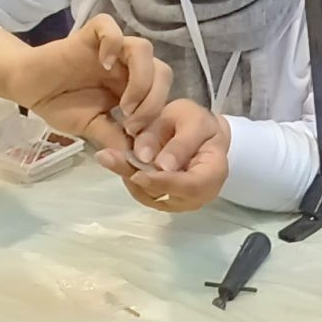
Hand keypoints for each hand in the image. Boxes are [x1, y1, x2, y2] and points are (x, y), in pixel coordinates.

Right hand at [11, 16, 170, 159]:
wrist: (27, 88)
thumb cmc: (60, 105)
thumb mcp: (92, 127)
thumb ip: (115, 138)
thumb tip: (138, 158)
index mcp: (133, 86)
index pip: (162, 94)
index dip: (156, 118)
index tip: (139, 143)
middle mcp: (127, 65)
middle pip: (162, 71)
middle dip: (154, 101)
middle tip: (132, 123)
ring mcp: (110, 48)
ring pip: (143, 49)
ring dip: (141, 80)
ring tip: (123, 104)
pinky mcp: (89, 35)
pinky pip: (109, 27)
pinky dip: (112, 43)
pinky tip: (103, 64)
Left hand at [109, 98, 229, 213]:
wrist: (198, 134)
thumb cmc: (197, 123)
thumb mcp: (192, 119)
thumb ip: (178, 141)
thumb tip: (157, 164)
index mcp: (214, 171)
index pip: (191, 186)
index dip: (164, 182)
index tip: (137, 173)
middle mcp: (199, 195)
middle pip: (166, 195)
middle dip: (135, 178)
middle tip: (107, 158)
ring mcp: (180, 201)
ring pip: (150, 196)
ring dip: (127, 177)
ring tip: (109, 155)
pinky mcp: (164, 200)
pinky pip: (143, 194)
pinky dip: (129, 179)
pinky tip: (117, 160)